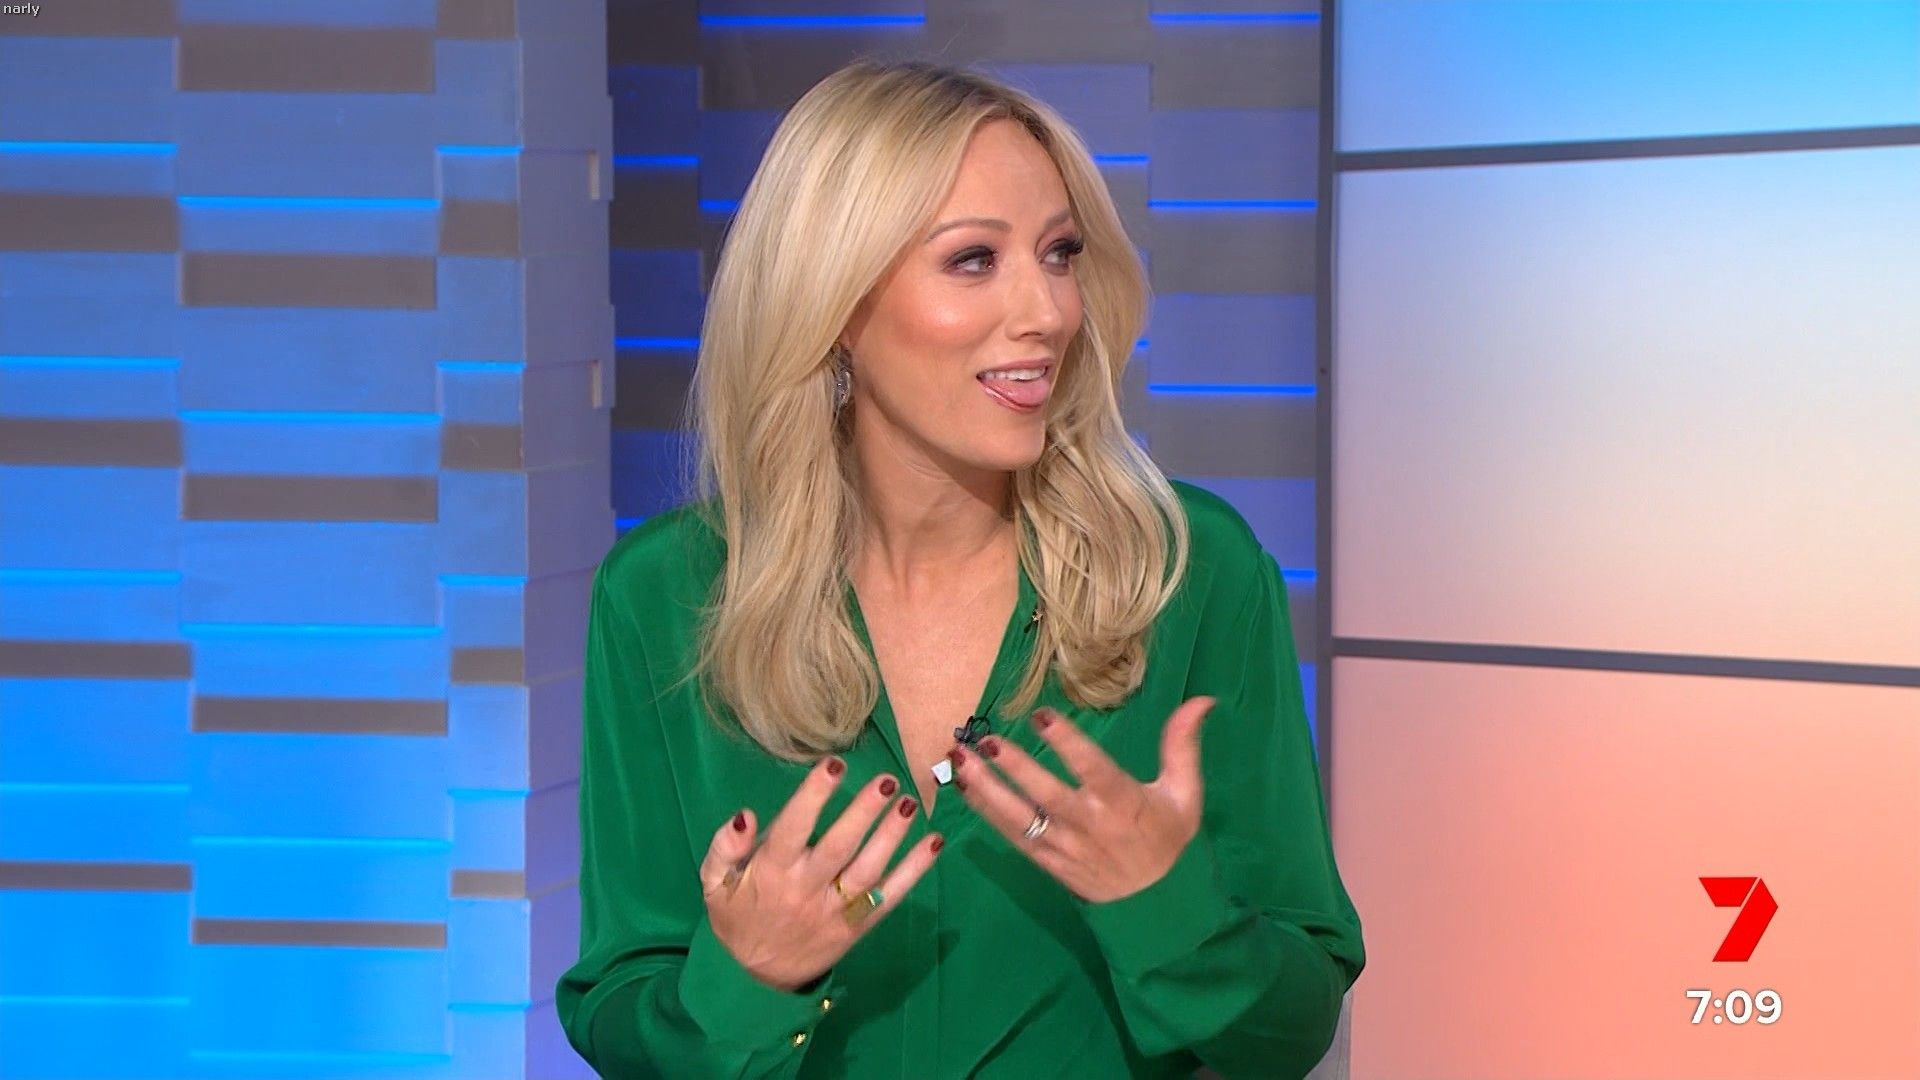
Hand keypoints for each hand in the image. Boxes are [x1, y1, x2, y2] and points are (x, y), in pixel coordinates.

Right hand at [699, 756, 941, 991]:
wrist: (754, 978)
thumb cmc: (737, 916)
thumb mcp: (714, 882)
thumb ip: (724, 846)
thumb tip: (746, 815)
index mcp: (772, 872)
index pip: (793, 828)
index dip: (814, 796)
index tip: (834, 765)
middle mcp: (806, 889)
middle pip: (839, 847)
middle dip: (863, 812)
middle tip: (887, 781)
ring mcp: (835, 910)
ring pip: (868, 871)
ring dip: (892, 837)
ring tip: (909, 804)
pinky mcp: (858, 927)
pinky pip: (890, 898)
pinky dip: (914, 871)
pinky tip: (934, 843)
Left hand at [946, 696, 1215, 903]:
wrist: (1155, 904)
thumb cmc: (1168, 840)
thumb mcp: (1185, 793)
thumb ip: (1182, 744)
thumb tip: (1201, 699)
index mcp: (1123, 802)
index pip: (1091, 768)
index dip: (1066, 743)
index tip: (1041, 717)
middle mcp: (1088, 824)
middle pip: (1044, 793)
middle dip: (1013, 767)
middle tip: (984, 741)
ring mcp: (1063, 845)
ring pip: (1018, 816)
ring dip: (985, 788)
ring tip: (958, 758)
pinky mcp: (1046, 861)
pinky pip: (1009, 835)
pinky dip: (984, 810)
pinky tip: (963, 785)